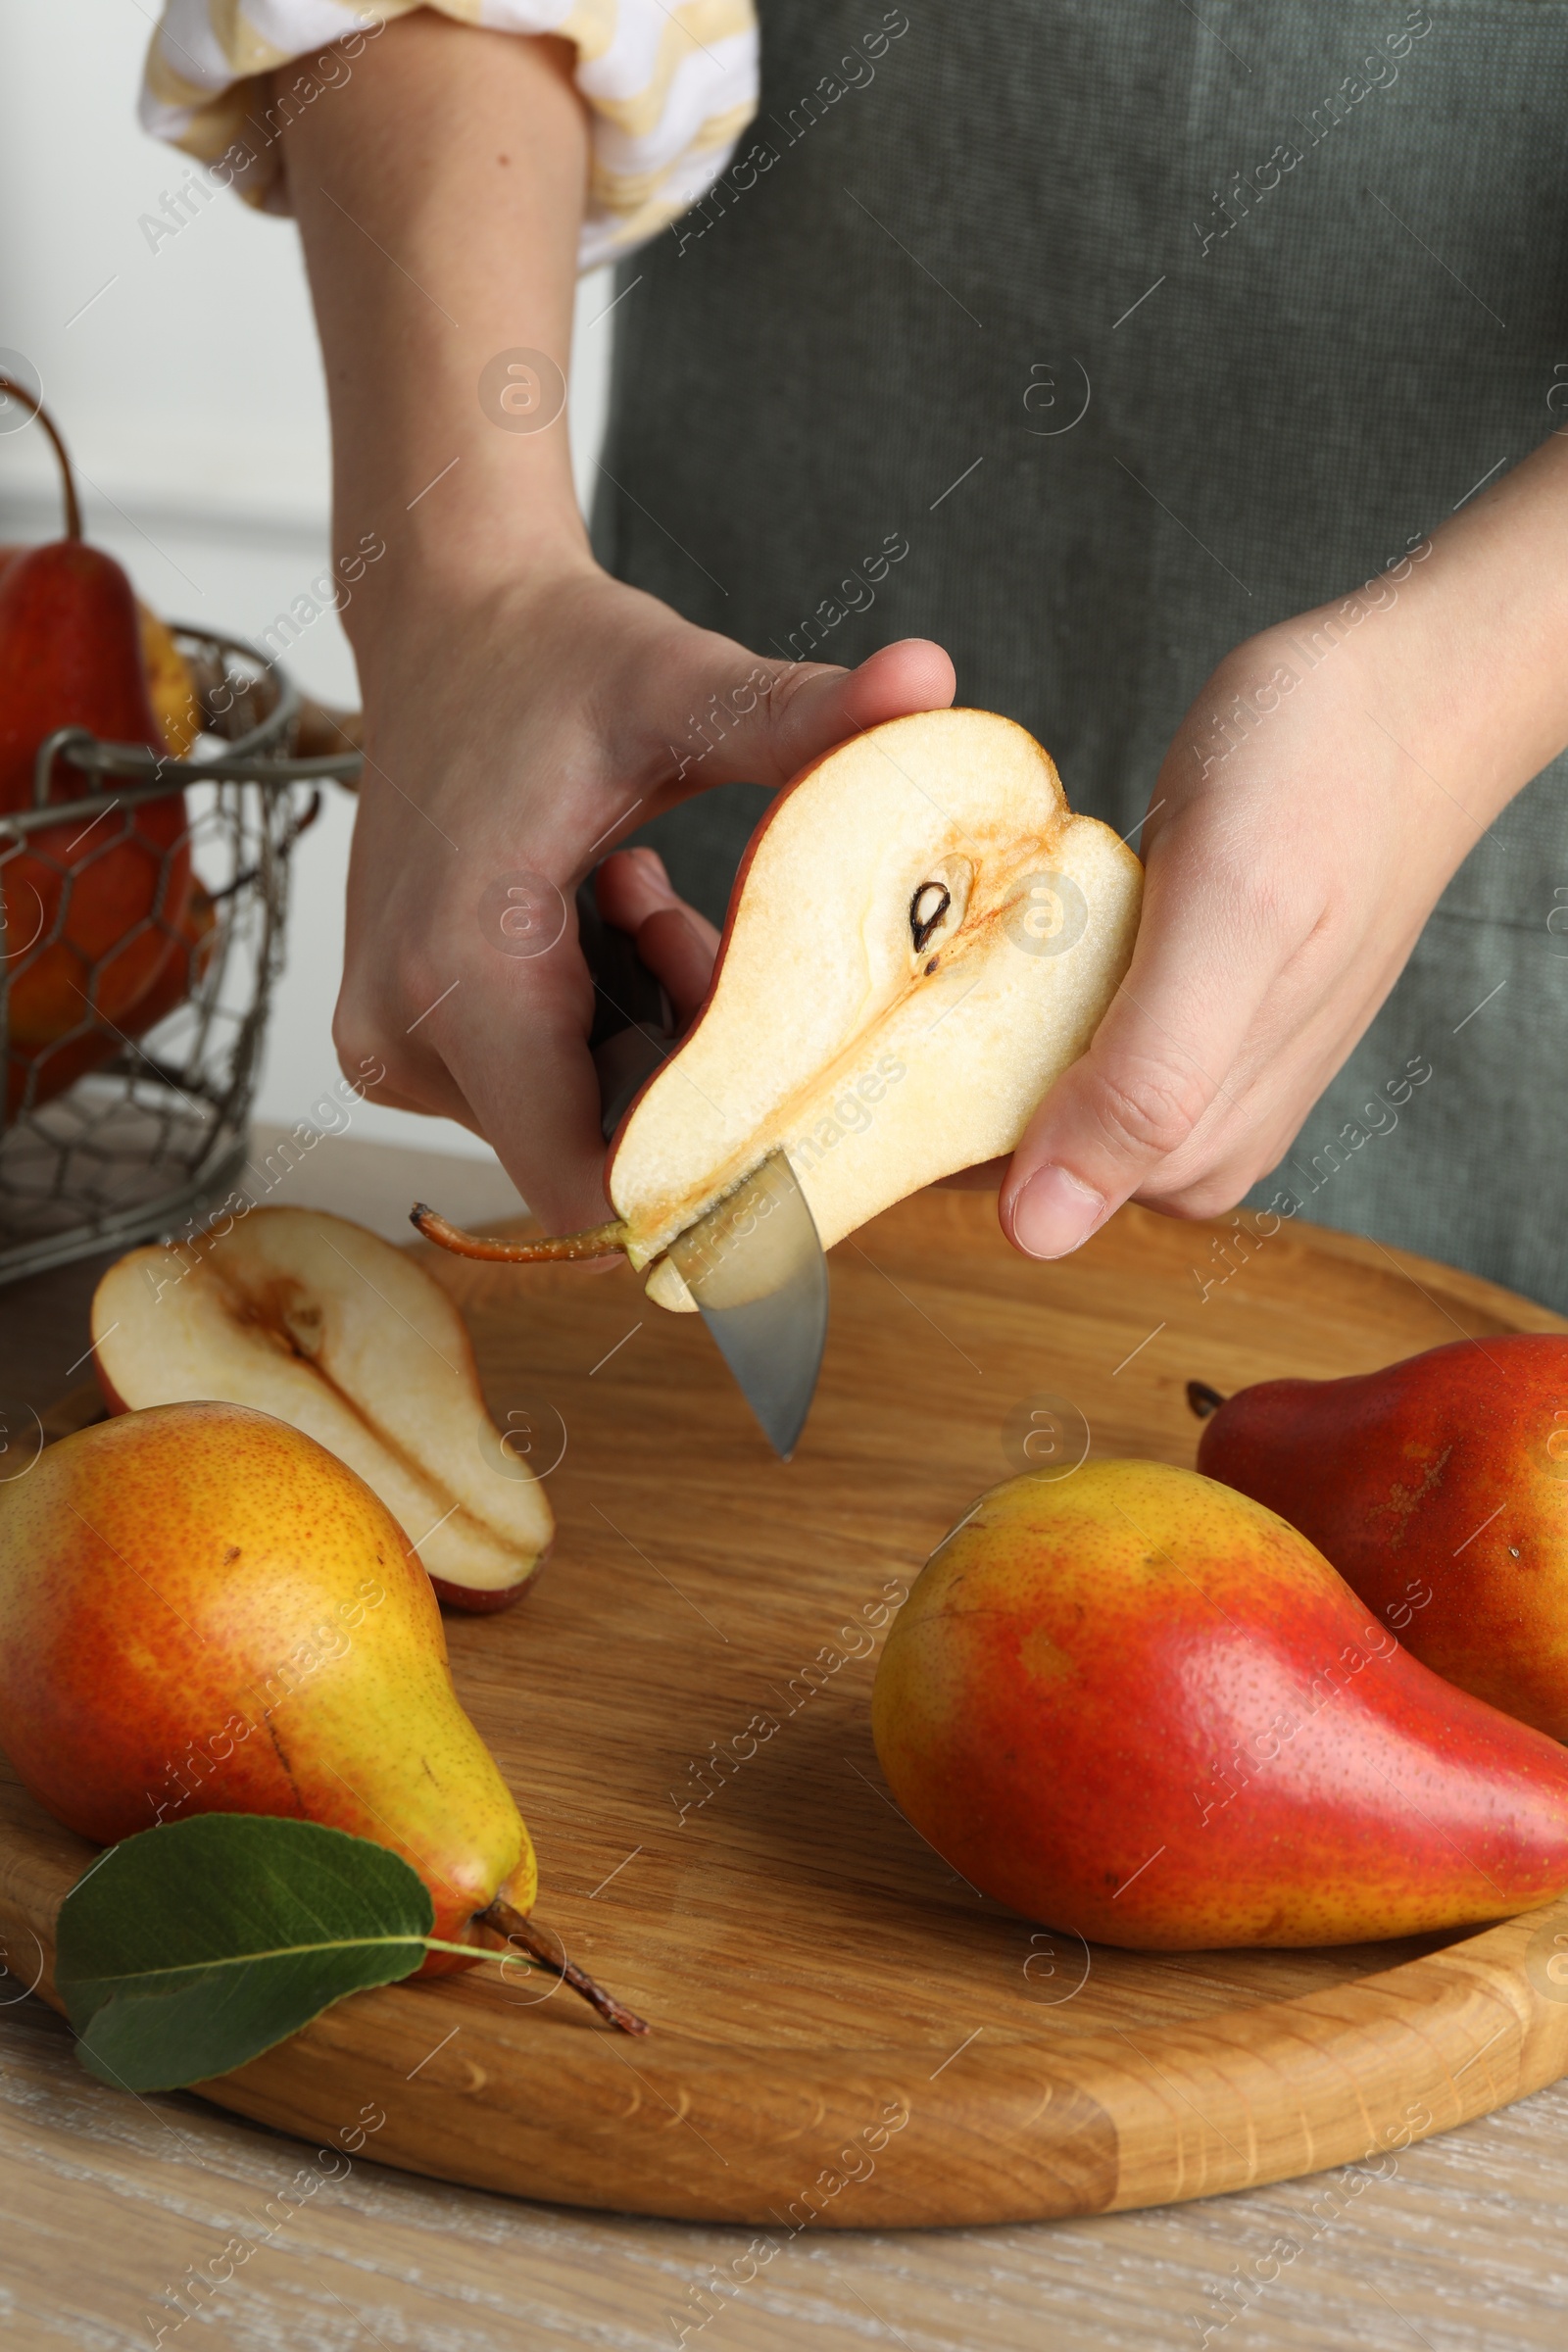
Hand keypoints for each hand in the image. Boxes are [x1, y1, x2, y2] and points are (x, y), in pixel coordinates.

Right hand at [336, 561, 952, 1232]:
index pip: (593, 1185)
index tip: (793, 1093)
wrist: (440, 619)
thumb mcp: (682, 689)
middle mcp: (405, 1034)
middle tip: (704, 929)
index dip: (708, 1173)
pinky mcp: (406, 1037)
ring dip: (651, 1039)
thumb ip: (802, 711)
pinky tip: (604, 913)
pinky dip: (605, 1024)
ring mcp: (395, 1045)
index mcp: (463, 974)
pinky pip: (544, 1086)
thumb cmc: (546, 656)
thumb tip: (933, 677)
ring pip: (578, 1122)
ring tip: (643, 899)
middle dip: (689, 1075)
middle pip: (600, 1152)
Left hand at [998, 431, 1567, 1256]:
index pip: (1009, 1185)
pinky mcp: (1179, 1021)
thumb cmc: (1325, 777)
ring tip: (971, 917)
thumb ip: (1146, 1080)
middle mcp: (1190, 1138)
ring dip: (980, 1009)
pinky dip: (1026, 974)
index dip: (924, 1112)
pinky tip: (1030, 916)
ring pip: (1033, 1078)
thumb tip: (1038, 1233)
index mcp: (1195, 1146)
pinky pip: (1066, 1025)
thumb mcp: (1229, 912)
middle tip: (916, 942)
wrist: (1404, 697)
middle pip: (1014, 1138)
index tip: (862, 1037)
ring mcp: (1186, 1079)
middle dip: (946, 1054)